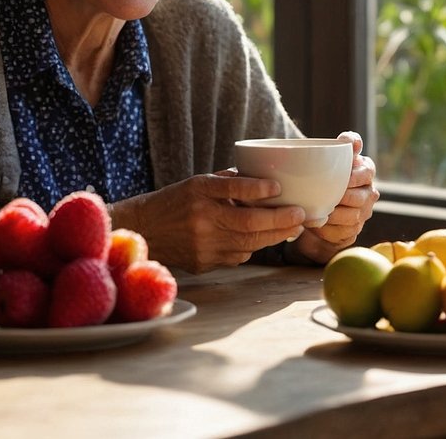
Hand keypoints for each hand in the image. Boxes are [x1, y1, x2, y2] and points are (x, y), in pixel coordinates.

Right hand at [108, 173, 306, 273]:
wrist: (144, 230)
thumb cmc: (175, 201)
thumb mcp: (197, 183)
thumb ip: (229, 183)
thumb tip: (265, 184)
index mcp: (198, 192)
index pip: (232, 189)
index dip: (256, 189)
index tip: (278, 187)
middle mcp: (201, 219)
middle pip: (248, 223)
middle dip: (279, 220)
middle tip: (301, 214)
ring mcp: (203, 245)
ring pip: (248, 244)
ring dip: (274, 237)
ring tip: (292, 228)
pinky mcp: (204, 263)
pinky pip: (237, 256)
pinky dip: (252, 248)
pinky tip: (263, 240)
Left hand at [288, 131, 377, 264]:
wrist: (318, 202)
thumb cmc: (326, 174)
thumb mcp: (332, 158)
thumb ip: (342, 146)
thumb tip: (347, 140)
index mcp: (366, 171)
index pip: (367, 171)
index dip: (356, 176)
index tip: (344, 179)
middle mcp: (369, 193)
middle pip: (360, 198)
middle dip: (343, 198)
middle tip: (326, 196)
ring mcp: (363, 214)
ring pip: (353, 217)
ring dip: (334, 215)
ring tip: (317, 211)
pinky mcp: (353, 231)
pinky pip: (344, 233)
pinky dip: (328, 230)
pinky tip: (316, 224)